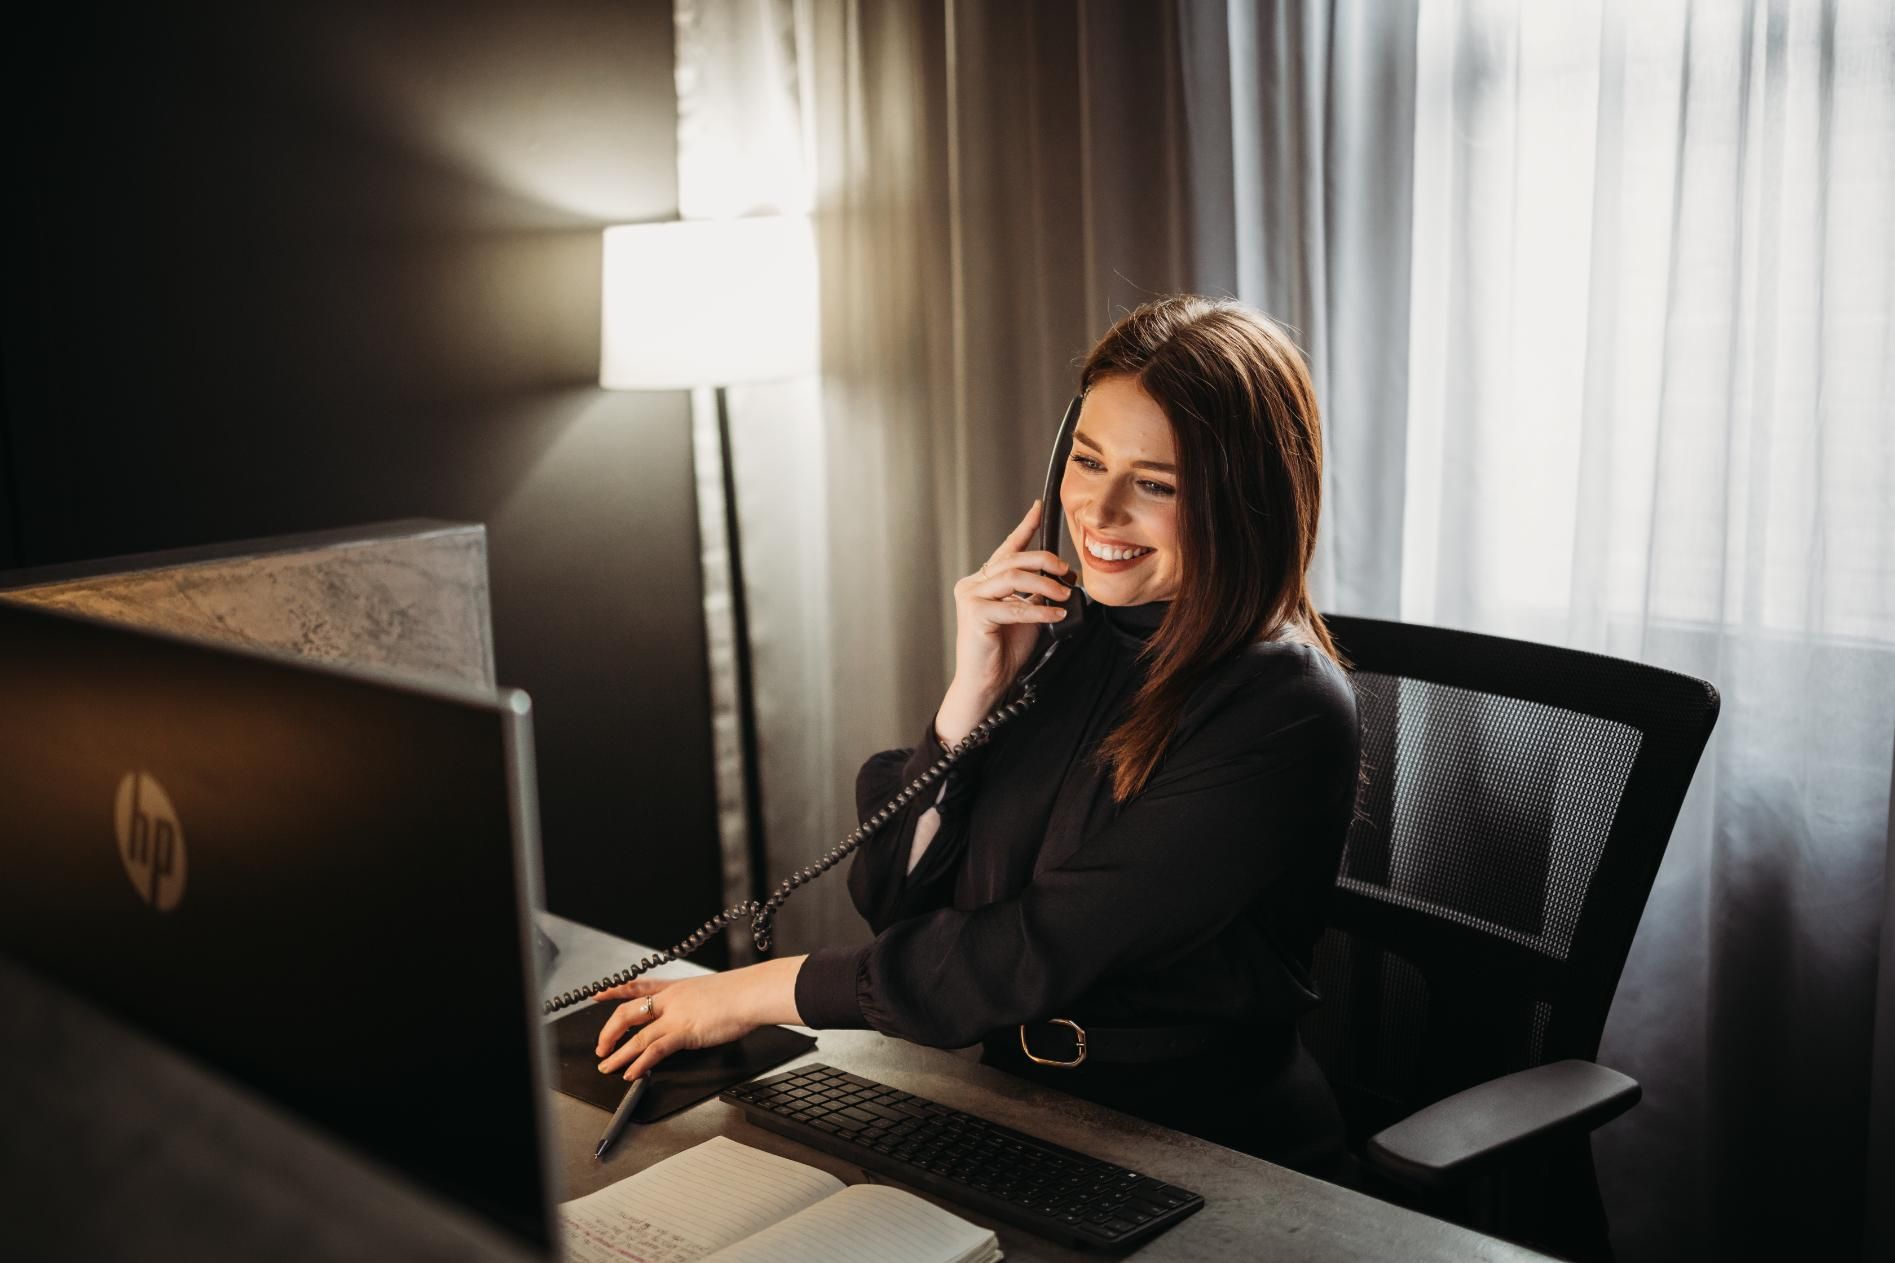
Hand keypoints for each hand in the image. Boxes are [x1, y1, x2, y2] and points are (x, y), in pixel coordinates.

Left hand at [592, 958, 802, 1081]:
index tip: (598, 993)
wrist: (752, 993)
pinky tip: (632, 1072)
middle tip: (602, 1047)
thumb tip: (694, 1018)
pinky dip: (640, 1063)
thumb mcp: (711, 993)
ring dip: (619, 1054)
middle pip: (628, 1012)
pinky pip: (654, 1049)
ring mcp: (675, 1015)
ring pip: (637, 1036)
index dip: (615, 990)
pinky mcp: (684, 1031)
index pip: (638, 986)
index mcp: (676, 988)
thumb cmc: (741, 993)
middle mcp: (671, 999)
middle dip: (610, 1031)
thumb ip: (695, 1006)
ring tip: (608, 1067)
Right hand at [944, 499, 1071, 728]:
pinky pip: (1013, 606)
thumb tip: (1060, 578)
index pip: (1007, 548)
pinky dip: (1038, 611)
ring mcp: (970, 597)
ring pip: (1013, 577)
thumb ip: (1036, 594)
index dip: (1024, 527)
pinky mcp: (974, 615)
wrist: (987, 683)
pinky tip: (1054, 615)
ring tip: (1064, 594)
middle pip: (1013, 559)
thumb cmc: (1004, 651)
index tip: (1039, 508)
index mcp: (984, 581)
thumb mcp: (1027, 614)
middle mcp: (973, 584)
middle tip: (1067, 571)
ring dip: (1045, 585)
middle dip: (1045, 561)